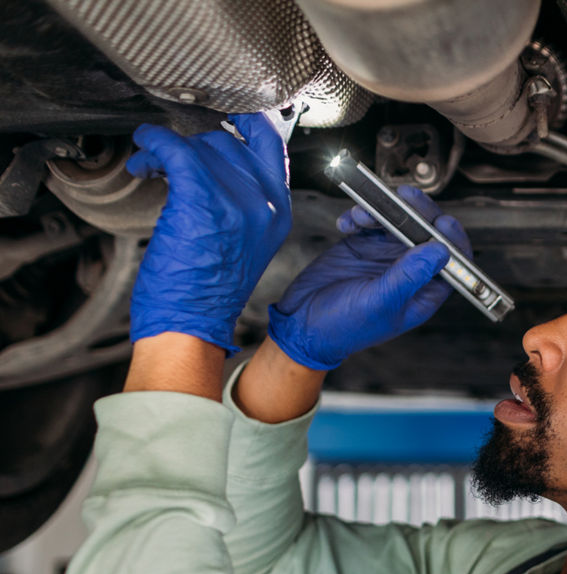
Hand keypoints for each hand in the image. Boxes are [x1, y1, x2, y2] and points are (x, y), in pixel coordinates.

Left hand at [126, 113, 290, 351]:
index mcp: (278, 212)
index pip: (272, 144)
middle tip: (169, 163)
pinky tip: (144, 151)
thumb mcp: (246, 242)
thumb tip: (219, 162)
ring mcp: (236, 202)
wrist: (191, 323)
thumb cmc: (209, 290)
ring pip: (198, 146)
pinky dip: (153, 144)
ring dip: (167, 152)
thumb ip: (246, 201)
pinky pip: (174, 151)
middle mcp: (263, 204)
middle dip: (191, 146)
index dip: (246, 120)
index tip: (224, 113)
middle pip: (227, 143)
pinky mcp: (203, 201)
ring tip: (152, 169)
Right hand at [266, 185, 467, 370]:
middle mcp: (410, 271)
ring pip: (400, 220)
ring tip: (363, 215)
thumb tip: (441, 251)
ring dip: (384, 210)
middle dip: (417, 212)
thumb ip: (409, 276)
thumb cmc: (343, 326)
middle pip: (428, 232)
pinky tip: (347, 225)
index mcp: (423, 292)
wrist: (302, 324)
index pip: (453, 262)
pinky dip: (360, 216)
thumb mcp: (379, 302)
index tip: (441, 222)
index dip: (452, 239)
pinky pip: (372, 220)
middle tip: (403, 198)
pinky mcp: (364, 244)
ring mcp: (387, 256)